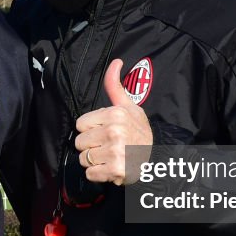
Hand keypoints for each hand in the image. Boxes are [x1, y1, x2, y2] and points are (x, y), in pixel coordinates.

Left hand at [74, 59, 152, 185]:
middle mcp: (114, 131)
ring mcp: (115, 151)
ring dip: (94, 160)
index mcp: (115, 114)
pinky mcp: (115, 170)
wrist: (156, 157)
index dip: (90, 129)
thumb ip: (115, 87)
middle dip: (90, 145)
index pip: (80, 124)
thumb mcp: (130, 106)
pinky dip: (98, 174)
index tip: (103, 131)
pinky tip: (110, 168)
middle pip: (79, 142)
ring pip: (83, 158)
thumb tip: (116, 62)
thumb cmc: (139, 131)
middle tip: (107, 145)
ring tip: (109, 156)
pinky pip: (90, 173)